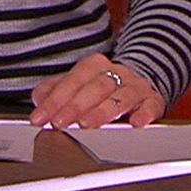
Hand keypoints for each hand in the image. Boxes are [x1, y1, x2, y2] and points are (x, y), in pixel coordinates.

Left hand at [29, 54, 163, 129]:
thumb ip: (55, 90)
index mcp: (95, 66)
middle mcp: (116, 73)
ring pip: (121, 96)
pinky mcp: (152, 101)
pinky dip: (144, 114)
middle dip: (76, 106)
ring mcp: (136, 86)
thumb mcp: (77, 84)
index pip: (73, 80)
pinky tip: (135, 124)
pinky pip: (151, 105)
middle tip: (60, 123)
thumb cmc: (102, 87)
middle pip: (96, 87)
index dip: (55, 99)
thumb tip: (38, 99)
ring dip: (103, 111)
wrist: (139, 80)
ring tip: (88, 124)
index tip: (40, 117)